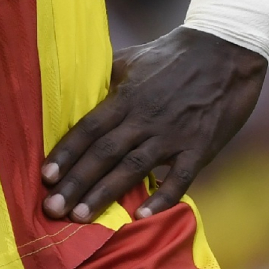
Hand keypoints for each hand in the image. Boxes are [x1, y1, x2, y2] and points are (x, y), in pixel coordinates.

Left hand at [40, 27, 266, 222]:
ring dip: (105, 193)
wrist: (224, 51)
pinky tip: (141, 217)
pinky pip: (180, 178)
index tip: (45, 175)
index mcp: (126, 96)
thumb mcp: (131, 59)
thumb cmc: (171, 54)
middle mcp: (145, 117)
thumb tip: (76, 93)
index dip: (66, 152)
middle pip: (104, 152)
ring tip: (81, 216)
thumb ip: (105, 79)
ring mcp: (173, 134)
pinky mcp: (200, 147)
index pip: (89, 128)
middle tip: (52, 208)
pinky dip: (161, 198)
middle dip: (76, 181)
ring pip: (133, 168)